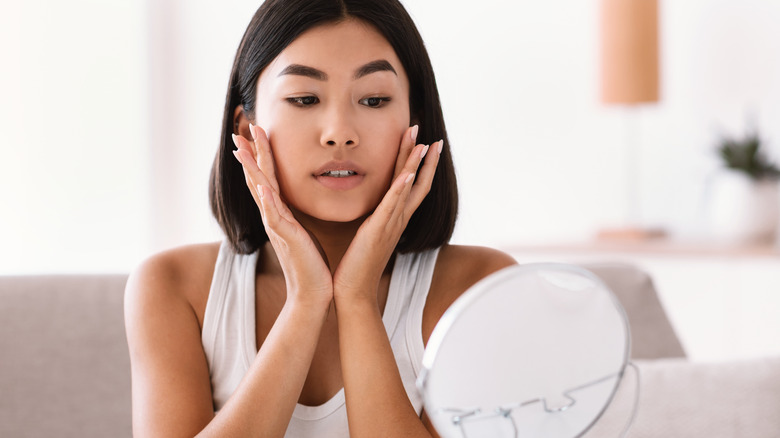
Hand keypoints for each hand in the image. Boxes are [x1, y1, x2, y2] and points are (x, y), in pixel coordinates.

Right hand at [232, 124, 332, 307]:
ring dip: (252, 169)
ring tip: (244, 148)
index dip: (259, 157)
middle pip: (258, 179)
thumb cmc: (311, 265)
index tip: (254, 134)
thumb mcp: (303, 233)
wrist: (312, 294)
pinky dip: (267, 200)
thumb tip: (293, 207)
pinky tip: (262, 185)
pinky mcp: (287, 239)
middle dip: (251, 154)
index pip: (265, 179)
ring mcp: (277, 227)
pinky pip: (275, 216)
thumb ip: (294, 218)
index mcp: (279, 215)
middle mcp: (273, 218)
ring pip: (261, 192)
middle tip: (241, 130)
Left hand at [333, 126, 442, 303]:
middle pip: (417, 183)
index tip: (425, 144)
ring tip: (423, 144)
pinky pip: (392, 207)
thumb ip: (373, 220)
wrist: (353, 292)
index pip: (412, 187)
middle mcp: (398, 220)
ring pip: (409, 190)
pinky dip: (401, 189)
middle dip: (423, 158)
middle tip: (429, 134)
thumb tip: (373, 210)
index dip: (420, 165)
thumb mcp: (367, 236)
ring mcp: (390, 225)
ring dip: (417, 166)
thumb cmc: (357, 266)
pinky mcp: (378, 231)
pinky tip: (407, 173)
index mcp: (395, 220)